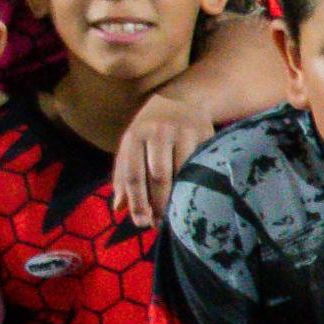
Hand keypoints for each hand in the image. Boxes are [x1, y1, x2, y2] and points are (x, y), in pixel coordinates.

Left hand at [108, 95, 221, 227]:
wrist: (184, 99)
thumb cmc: (152, 129)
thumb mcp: (132, 145)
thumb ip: (123, 174)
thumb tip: (119, 208)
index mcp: (135, 136)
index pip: (132, 174)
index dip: (136, 201)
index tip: (140, 222)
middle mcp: (157, 133)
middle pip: (158, 176)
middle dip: (158, 204)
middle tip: (160, 224)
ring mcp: (183, 133)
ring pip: (181, 173)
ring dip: (178, 198)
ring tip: (175, 216)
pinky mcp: (205, 136)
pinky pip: (200, 167)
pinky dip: (196, 185)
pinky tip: (194, 198)